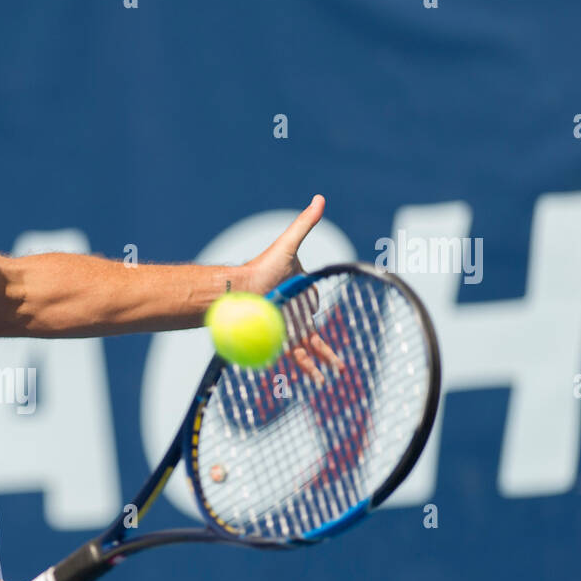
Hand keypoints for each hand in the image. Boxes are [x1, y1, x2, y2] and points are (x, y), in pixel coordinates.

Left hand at [242, 195, 341, 383]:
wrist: (239, 289)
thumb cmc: (263, 267)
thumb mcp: (289, 245)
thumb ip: (305, 223)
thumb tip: (319, 199)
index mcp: (301, 296)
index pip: (314, 304)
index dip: (316, 307)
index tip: (319, 312)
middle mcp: (295, 316)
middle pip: (316, 336)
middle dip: (328, 353)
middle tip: (340, 366)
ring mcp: (286, 330)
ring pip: (307, 351)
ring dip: (319, 365)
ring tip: (330, 378)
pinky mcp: (277, 340)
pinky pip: (293, 357)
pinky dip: (304, 369)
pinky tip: (312, 381)